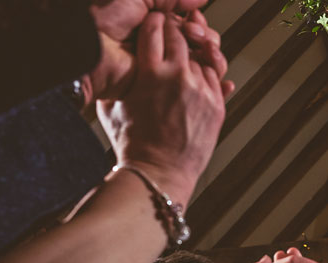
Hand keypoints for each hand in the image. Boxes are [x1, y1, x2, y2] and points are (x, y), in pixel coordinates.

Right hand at [97, 12, 226, 201]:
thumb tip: (110, 59)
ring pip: (200, 56)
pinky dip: (206, 74)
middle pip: (181, 36)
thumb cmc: (132, 144)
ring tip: (181, 61)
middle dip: (175, 32)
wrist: (158, 174)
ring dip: (192, 55)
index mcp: (150, 73)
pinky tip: (195, 77)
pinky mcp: (217, 105)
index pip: (155, 29)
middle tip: (170, 33)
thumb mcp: (112, 106)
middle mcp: (178, 77)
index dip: (154, 22)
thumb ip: (118, 78)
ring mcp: (201, 90)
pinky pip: (215, 77)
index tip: (153, 23)